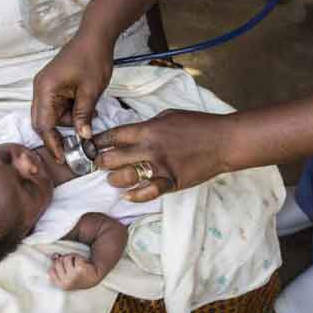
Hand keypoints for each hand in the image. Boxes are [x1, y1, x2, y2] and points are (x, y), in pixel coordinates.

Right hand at [32, 32, 114, 143]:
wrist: (96, 37)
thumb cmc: (93, 59)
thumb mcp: (91, 91)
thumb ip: (83, 115)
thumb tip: (82, 137)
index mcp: (45, 89)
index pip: (44, 125)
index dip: (52, 143)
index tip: (62, 158)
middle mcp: (39, 89)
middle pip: (42, 122)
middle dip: (59, 134)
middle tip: (76, 146)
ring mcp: (45, 86)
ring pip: (51, 115)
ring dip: (67, 121)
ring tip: (89, 115)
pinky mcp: (53, 85)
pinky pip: (57, 106)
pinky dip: (69, 111)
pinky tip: (85, 108)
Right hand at [49, 253, 101, 289]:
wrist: (94, 276)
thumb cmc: (79, 274)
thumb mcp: (66, 272)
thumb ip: (58, 264)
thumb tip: (54, 255)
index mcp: (61, 285)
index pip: (51, 271)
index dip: (57, 265)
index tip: (64, 267)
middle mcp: (66, 283)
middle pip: (57, 262)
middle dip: (65, 260)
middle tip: (73, 265)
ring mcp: (73, 277)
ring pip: (66, 258)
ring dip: (72, 257)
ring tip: (78, 263)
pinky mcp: (80, 270)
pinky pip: (75, 257)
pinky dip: (79, 257)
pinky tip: (83, 263)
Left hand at [93, 109, 230, 201]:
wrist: (222, 141)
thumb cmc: (197, 125)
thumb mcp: (168, 116)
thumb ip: (148, 125)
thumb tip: (133, 132)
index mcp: (148, 129)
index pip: (113, 135)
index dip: (98, 141)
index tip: (90, 145)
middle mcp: (150, 148)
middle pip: (113, 158)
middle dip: (100, 162)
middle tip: (98, 164)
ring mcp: (160, 166)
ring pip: (125, 177)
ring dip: (114, 180)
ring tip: (112, 179)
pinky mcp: (171, 181)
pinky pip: (148, 192)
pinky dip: (135, 196)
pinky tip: (129, 195)